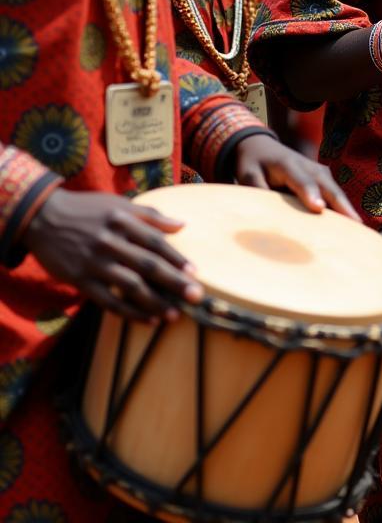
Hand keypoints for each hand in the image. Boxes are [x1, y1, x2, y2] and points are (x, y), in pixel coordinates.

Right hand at [22, 189, 201, 323]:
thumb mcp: (118, 204)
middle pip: (147, 265)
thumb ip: (151, 215)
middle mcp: (110, 242)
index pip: (155, 242)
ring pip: (129, 286)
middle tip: (196, 296)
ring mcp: (94, 263)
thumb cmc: (87, 209)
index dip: (176, 258)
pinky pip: (108, 301)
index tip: (195, 272)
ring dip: (154, 302)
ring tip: (174, 314)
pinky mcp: (80, 280)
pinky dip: (129, 312)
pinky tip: (148, 319)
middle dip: (174, 282)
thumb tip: (181, 224)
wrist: (42, 217)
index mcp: (123, 221)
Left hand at [232, 134, 358, 219]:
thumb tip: (267, 213)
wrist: (263, 147)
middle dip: (342, 205)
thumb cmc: (254, 164)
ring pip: (336, 193)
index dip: (310, 193)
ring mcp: (320, 172)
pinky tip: (353, 227)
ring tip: (360, 231)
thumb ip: (257, 191)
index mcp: (287, 164)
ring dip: (347, 210)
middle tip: (355, 224)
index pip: (301, 180)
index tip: (318, 208)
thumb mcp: (247, 174)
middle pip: (328, 187)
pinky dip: (344, 210)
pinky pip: (335, 196)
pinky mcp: (324, 179)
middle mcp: (309, 166)